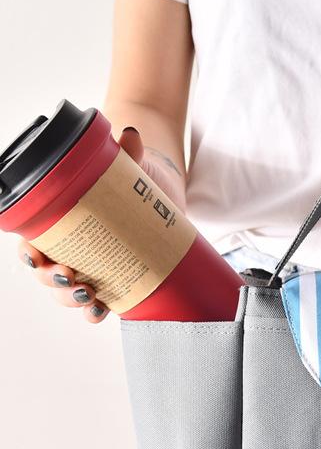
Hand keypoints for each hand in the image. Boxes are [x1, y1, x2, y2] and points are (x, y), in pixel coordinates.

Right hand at [16, 127, 184, 323]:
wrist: (164, 197)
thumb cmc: (135, 182)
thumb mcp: (131, 169)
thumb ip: (128, 154)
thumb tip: (130, 136)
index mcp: (62, 222)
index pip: (33, 242)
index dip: (29, 255)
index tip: (36, 257)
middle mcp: (72, 247)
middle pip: (47, 273)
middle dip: (53, 281)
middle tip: (71, 277)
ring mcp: (93, 266)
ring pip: (68, 291)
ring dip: (71, 300)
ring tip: (89, 297)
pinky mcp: (116, 279)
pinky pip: (98, 302)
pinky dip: (94, 311)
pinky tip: (99, 312)